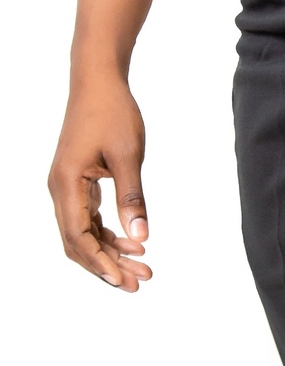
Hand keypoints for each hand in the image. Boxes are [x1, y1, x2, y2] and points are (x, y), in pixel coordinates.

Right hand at [48, 73, 151, 292]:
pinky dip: (109, 235)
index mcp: (66, 183)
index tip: (123, 279)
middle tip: (139, 282)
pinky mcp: (78, 183)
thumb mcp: (129, 155)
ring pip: (84, 233)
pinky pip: (89, 219)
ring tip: (142, 268)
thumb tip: (140, 236)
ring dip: (110, 252)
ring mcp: (67, 187)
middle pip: (78, 241)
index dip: (99, 261)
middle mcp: (60, 189)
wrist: (99, 82)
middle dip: (107, 265)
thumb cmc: (112, 113)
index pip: (78, 235)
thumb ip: (133, 197)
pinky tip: (133, 244)